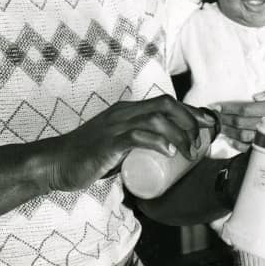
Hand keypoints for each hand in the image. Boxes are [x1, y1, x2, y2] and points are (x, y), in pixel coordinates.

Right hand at [46, 95, 215, 190]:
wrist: (56, 163)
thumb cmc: (86, 157)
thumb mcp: (117, 145)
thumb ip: (135, 147)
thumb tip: (159, 162)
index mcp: (127, 110)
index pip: (165, 103)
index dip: (190, 111)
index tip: (208, 124)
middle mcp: (123, 112)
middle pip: (166, 105)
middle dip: (190, 120)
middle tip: (201, 142)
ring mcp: (115, 126)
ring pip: (156, 119)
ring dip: (179, 133)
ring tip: (189, 151)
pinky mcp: (108, 143)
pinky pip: (136, 136)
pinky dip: (156, 141)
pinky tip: (169, 151)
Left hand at [217, 87, 264, 142]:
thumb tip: (255, 96)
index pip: (247, 108)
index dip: (230, 108)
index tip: (218, 107)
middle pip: (242, 122)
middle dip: (226, 120)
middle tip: (214, 118)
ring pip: (244, 135)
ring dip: (230, 132)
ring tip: (220, 127)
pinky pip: (253, 148)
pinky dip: (239, 145)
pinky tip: (231, 141)